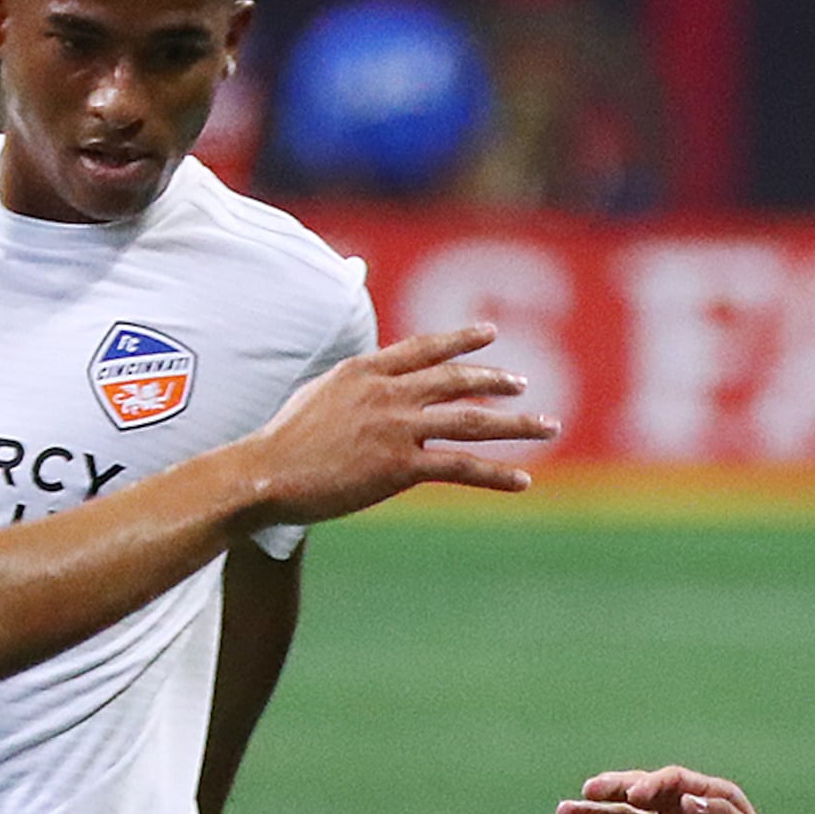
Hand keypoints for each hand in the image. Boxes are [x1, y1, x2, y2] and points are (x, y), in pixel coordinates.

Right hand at [240, 324, 553, 526]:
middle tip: (521, 386)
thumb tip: (362, 381)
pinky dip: (496, 473)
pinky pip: (461, 466)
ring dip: (515, 423)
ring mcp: (398, 427)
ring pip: (471, 420)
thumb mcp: (316, 394)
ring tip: (547, 426)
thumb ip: (349, 384)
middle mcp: (388, 392)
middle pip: (456, 379)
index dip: (460, 340)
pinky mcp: (401, 466)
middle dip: (495, 381)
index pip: (424, 348)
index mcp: (365, 371)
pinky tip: (522, 479)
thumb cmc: (282, 443)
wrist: (267, 474)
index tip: (489, 334)